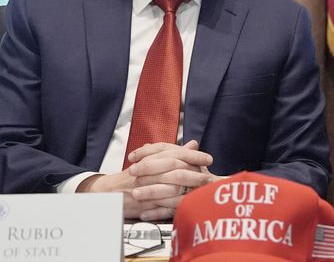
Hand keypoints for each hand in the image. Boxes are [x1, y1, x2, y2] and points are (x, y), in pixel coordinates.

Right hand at [80, 140, 221, 219]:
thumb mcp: (152, 160)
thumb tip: (193, 144)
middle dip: (194, 174)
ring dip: (187, 191)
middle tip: (208, 176)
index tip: (208, 158)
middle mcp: (147, 172)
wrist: (107, 192)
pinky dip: (174, 206)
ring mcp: (144, 189)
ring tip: (201, 191)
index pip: (175, 154)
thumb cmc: (132, 176)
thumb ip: (173, 152)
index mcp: (151, 159)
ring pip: (169, 189)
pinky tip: (186, 206)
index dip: (193, 156)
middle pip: (174, 170)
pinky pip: (160, 206)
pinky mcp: (142, 205)